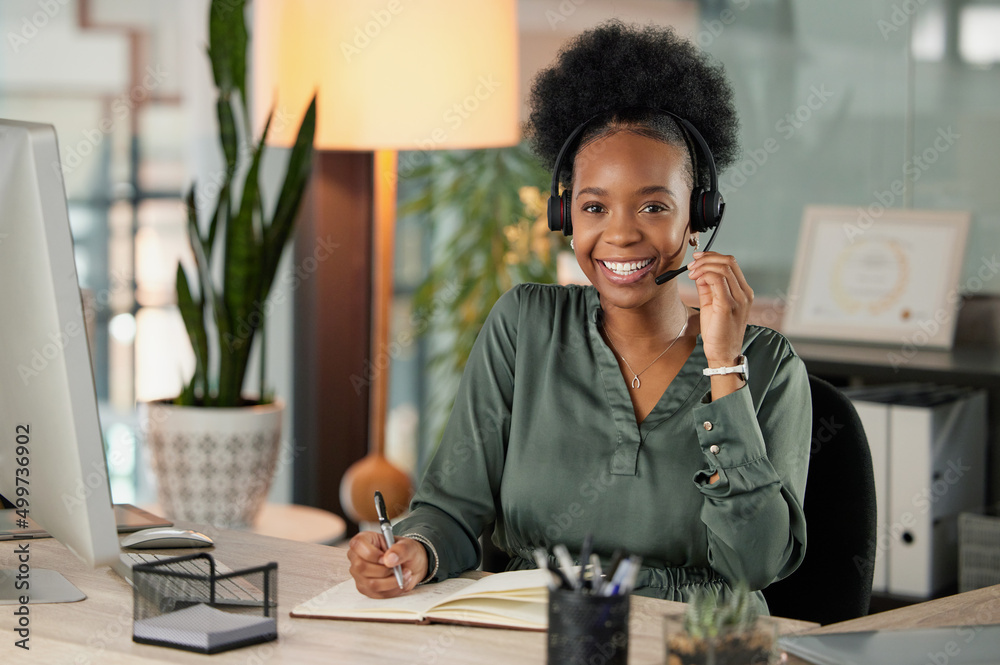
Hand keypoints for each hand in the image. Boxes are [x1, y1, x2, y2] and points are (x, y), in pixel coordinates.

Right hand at [347, 531, 427, 598]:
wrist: (411, 565)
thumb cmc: (406, 552)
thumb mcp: (409, 546)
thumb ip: (401, 549)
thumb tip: (389, 559)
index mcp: (364, 540)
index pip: (357, 544)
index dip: (372, 553)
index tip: (386, 558)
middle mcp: (357, 557)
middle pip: (361, 567)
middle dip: (384, 570)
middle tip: (398, 567)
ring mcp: (359, 575)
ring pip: (371, 584)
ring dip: (392, 581)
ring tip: (405, 574)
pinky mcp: (366, 589)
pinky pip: (378, 594)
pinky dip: (394, 589)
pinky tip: (402, 581)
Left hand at [687, 251, 752, 366]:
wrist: (722, 353)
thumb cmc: (717, 331)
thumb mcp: (711, 304)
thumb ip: (707, 287)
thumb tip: (699, 271)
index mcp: (743, 291)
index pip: (731, 263)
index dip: (712, 257)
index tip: (696, 258)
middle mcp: (745, 293)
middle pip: (729, 262)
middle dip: (707, 259)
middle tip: (691, 264)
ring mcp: (739, 299)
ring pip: (724, 268)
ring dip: (704, 266)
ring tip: (691, 273)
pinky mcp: (728, 306)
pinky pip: (718, 281)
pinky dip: (705, 274)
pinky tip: (696, 279)